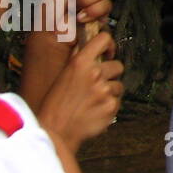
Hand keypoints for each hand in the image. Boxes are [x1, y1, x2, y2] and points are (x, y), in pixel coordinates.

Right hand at [36, 31, 123, 153]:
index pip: (103, 39)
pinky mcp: (111, 105)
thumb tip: (92, 50)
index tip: (108, 52)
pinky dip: (109, 106)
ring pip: (118, 85)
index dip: (108, 45)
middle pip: (117, 65)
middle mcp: (94, 73)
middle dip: (110, 74)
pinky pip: (117, 101)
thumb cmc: (54, 107)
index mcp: (79, 63)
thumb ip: (79, 63)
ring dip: (110, 92)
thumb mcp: (62, 77)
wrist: (54, 132)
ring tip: (92, 101)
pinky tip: (95, 111)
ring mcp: (104, 90)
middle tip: (96, 85)